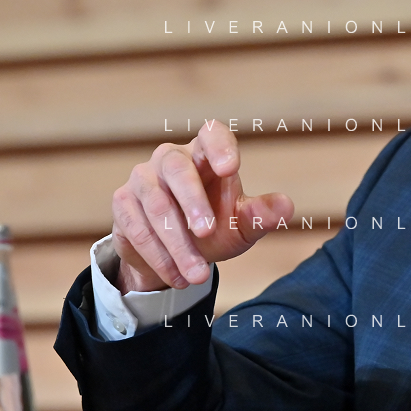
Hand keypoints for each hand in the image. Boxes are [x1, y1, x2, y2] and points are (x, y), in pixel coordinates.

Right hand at [110, 121, 293, 293]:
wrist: (176, 255)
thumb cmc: (216, 227)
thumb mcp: (243, 225)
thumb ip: (261, 215)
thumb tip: (287, 208)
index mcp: (206, 153)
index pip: (212, 134)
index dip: (219, 146)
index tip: (231, 168)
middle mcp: (171, 158)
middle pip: (177, 169)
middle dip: (193, 202)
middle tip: (208, 232)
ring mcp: (143, 178)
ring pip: (156, 205)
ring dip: (177, 243)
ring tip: (198, 274)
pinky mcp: (123, 204)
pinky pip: (137, 228)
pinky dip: (159, 255)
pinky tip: (178, 277)